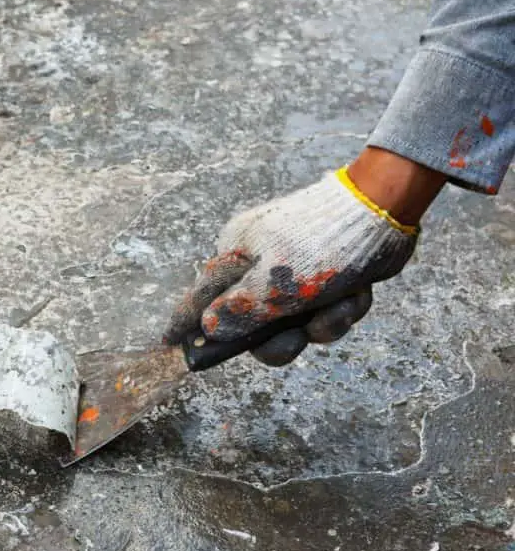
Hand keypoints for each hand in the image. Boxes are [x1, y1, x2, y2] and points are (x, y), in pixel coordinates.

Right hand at [164, 150, 444, 365]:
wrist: (383, 206)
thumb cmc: (322, 243)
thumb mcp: (277, 284)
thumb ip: (239, 310)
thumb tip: (206, 329)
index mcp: (235, 256)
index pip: (201, 296)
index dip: (186, 323)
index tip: (168, 344)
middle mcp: (258, 264)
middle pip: (251, 324)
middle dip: (280, 338)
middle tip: (296, 340)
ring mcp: (291, 272)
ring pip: (292, 324)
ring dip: (321, 324)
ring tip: (341, 303)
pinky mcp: (322, 278)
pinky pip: (320, 313)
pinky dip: (341, 310)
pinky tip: (357, 293)